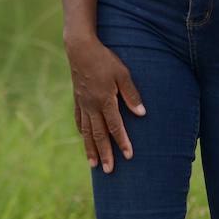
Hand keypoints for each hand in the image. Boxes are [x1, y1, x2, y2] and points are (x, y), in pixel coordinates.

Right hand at [64, 34, 145, 173]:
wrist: (80, 48)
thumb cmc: (105, 59)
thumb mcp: (122, 73)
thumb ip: (131, 94)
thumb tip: (142, 113)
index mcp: (105, 99)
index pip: (115, 126)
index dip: (122, 142)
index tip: (129, 156)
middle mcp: (92, 105)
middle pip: (99, 134)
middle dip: (105, 153)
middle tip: (108, 170)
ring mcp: (83, 103)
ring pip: (86, 131)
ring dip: (90, 149)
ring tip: (93, 165)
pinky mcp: (77, 98)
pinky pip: (78, 119)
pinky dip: (81, 132)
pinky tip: (83, 138)